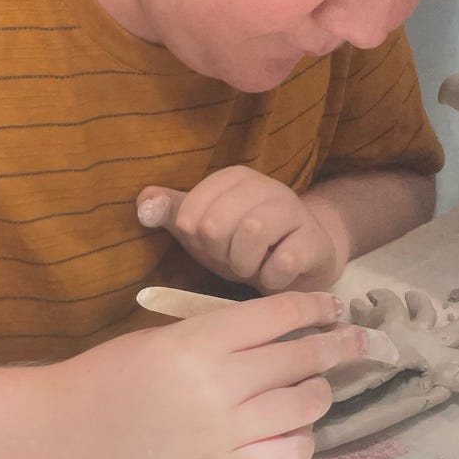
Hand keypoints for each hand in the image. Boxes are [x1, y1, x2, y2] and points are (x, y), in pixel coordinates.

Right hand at [57, 292, 379, 458]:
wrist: (69, 431)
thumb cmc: (112, 375)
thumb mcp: (165, 336)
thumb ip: (220, 335)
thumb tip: (280, 332)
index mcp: (201, 341)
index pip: (279, 316)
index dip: (316, 307)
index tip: (335, 306)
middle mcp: (221, 384)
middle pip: (302, 358)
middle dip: (339, 345)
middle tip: (359, 340)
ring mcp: (225, 433)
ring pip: (305, 405)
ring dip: (320, 391)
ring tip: (317, 386)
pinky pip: (288, 455)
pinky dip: (302, 439)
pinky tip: (295, 430)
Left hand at [137, 169, 343, 292]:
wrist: (304, 257)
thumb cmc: (245, 242)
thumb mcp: (202, 227)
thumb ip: (170, 211)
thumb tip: (143, 206)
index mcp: (232, 178)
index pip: (189, 214)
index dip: (196, 241)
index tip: (214, 245)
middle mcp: (264, 186)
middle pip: (216, 225)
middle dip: (220, 255)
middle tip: (235, 260)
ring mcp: (294, 210)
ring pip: (252, 233)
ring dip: (244, 265)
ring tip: (254, 267)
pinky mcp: (314, 241)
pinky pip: (282, 263)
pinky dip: (271, 279)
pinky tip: (275, 277)